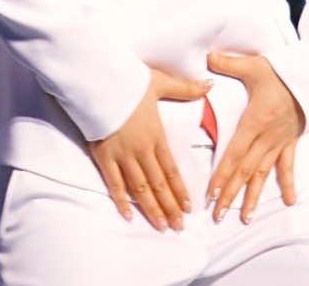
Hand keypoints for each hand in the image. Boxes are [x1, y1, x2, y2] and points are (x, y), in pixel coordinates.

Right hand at [89, 68, 209, 232]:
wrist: (99, 81)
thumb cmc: (130, 81)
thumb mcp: (161, 82)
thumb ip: (186, 88)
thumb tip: (209, 85)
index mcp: (156, 135)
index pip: (171, 169)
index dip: (180, 190)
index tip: (188, 208)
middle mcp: (141, 150)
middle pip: (158, 184)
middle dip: (170, 207)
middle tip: (178, 227)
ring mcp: (122, 155)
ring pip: (140, 188)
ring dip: (151, 209)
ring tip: (161, 226)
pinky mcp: (104, 157)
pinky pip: (114, 183)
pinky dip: (121, 200)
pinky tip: (128, 214)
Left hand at [205, 52, 304, 224]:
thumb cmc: (283, 71)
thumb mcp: (254, 65)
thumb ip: (228, 64)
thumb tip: (207, 57)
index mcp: (256, 120)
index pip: (235, 152)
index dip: (223, 174)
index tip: (212, 193)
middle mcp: (267, 136)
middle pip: (246, 169)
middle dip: (231, 193)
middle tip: (219, 213)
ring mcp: (280, 141)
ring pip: (263, 172)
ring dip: (254, 195)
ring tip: (245, 217)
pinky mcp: (291, 140)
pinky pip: (288, 166)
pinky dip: (287, 184)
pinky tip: (289, 201)